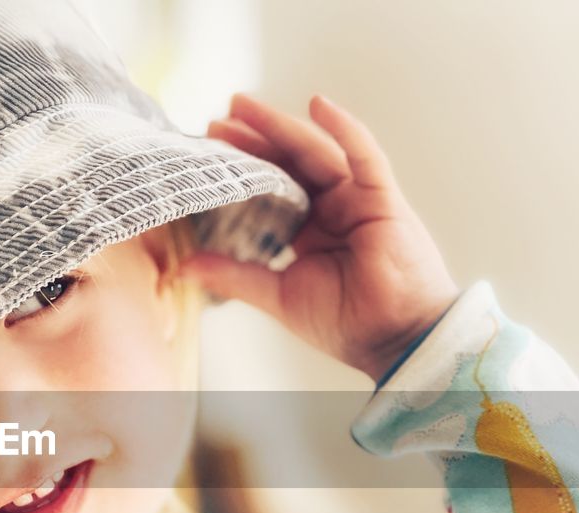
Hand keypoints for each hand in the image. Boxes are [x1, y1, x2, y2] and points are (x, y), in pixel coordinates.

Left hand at [179, 93, 461, 382]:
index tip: (209, 149)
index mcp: (309, 230)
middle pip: (288, 162)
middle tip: (218, 117)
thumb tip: (185, 266)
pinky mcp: (382, 198)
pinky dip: (343, 128)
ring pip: (316, 151)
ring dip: (281, 126)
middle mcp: (332, 209)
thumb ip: (234, 275)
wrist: (393, 341)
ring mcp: (357, 200)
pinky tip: (317, 105)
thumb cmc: (345, 323)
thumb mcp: (277, 296)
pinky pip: (364, 155)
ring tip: (243, 107)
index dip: (243, 168)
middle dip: (254, 138)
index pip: (271, 187)